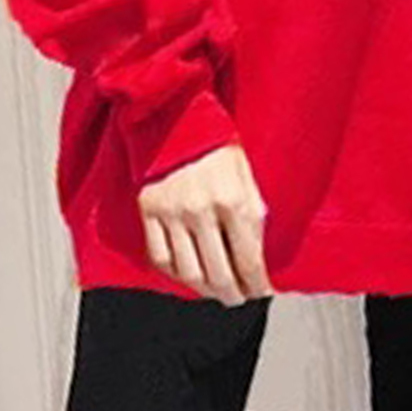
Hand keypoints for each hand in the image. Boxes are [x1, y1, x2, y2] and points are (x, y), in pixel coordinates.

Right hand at [137, 142, 275, 304]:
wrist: (176, 114)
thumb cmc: (215, 138)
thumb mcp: (246, 170)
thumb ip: (254, 210)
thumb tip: (260, 249)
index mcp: (232, 198)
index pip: (248, 259)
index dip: (257, 283)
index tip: (262, 291)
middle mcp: (201, 210)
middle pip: (219, 274)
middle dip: (234, 293)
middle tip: (240, 297)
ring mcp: (172, 213)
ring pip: (189, 273)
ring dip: (206, 291)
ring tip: (217, 292)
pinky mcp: (149, 211)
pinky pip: (161, 258)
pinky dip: (176, 274)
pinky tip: (187, 276)